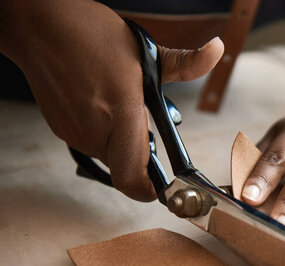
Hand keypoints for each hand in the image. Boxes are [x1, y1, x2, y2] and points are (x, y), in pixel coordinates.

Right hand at [2, 0, 222, 200]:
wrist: (37, 25)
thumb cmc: (88, 34)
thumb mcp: (145, 51)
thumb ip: (185, 63)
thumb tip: (216, 50)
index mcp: (121, 114)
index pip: (133, 178)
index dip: (151, 190)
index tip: (165, 185)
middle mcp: (95, 131)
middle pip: (127, 167)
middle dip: (142, 153)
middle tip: (145, 123)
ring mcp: (74, 134)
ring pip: (110, 156)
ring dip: (122, 141)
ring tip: (122, 107)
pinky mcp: (62, 131)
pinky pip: (92, 144)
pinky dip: (104, 133)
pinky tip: (103, 105)